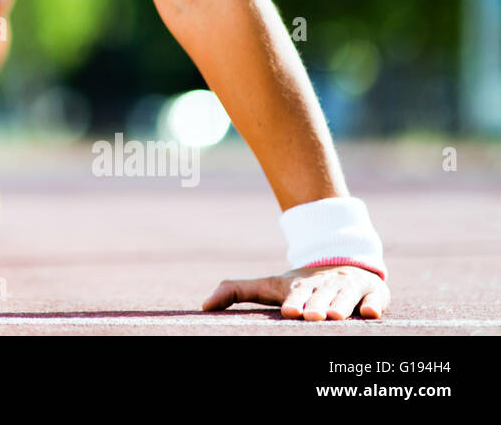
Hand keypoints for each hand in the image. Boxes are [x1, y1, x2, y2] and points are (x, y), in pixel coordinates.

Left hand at [201, 264, 389, 320]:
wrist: (339, 264)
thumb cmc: (299, 286)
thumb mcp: (268, 286)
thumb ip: (236, 291)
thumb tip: (203, 305)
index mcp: (300, 285)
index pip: (295, 293)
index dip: (293, 301)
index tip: (288, 310)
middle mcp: (325, 285)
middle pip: (321, 297)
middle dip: (317, 305)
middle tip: (312, 315)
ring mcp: (349, 287)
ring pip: (346, 297)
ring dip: (342, 305)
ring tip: (337, 316)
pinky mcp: (372, 292)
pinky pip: (376, 298)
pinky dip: (375, 304)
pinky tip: (371, 313)